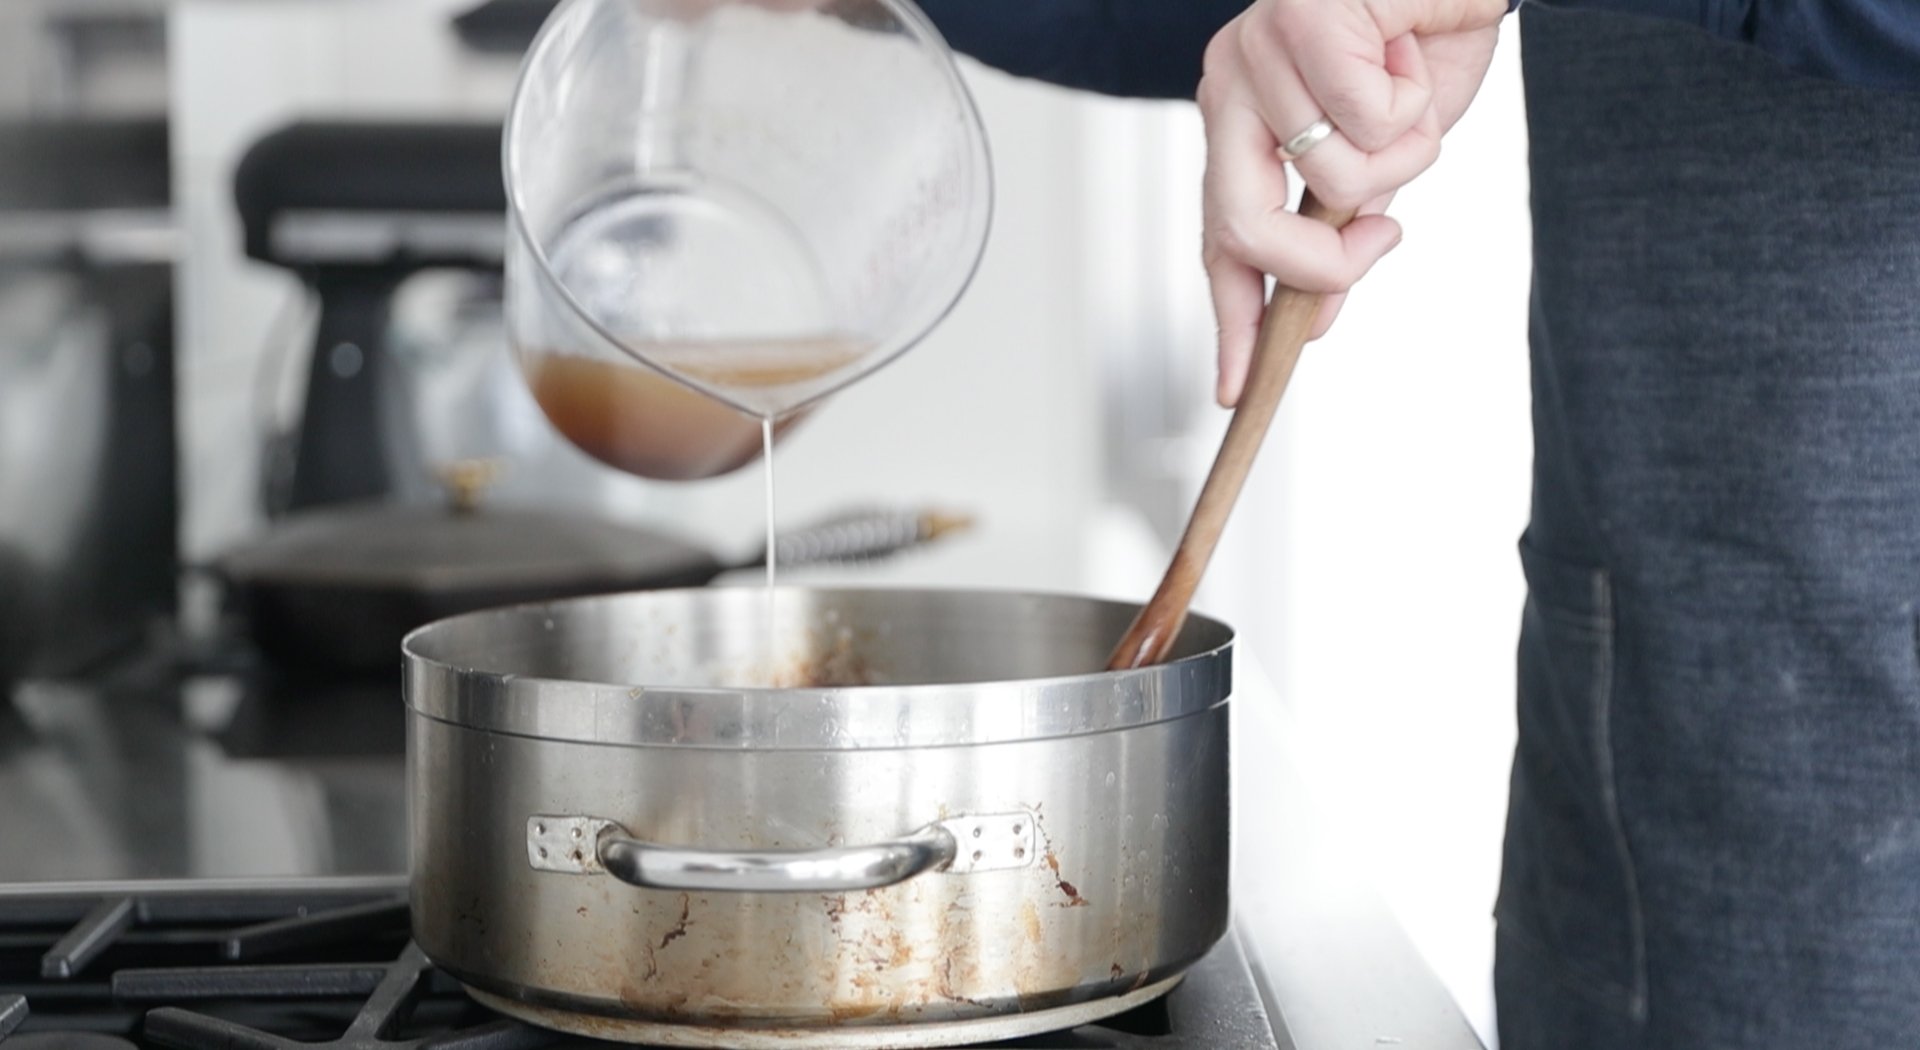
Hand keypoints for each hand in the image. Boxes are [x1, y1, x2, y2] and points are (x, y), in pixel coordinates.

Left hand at [1200, 0, 1503, 406]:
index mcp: (1237, 121)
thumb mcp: (1383, 155)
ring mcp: (1253, 50)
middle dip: (1325, 262)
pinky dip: (1416, 97)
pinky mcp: (1298, 17)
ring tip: (1410, 84)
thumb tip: (1319, 315)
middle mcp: (1228, 86)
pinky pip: (1368, 118)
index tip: (1236, 388)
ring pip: (1332, 178)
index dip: (1232, 317)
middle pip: (1244, 228)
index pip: (1220, 239)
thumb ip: (1344, 227)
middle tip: (1384, 237)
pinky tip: (1410, 47)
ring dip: (1405, 148)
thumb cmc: (1424, 41)